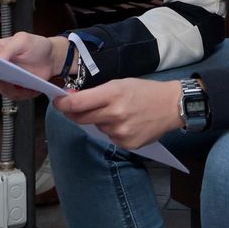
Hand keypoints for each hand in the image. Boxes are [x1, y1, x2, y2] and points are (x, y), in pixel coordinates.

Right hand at [0, 32, 64, 100]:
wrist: (51, 58)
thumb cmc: (36, 45)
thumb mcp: (22, 41)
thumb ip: (7, 48)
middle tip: (8, 77)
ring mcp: (5, 79)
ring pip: (1, 89)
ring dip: (13, 88)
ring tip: (26, 81)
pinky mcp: (14, 89)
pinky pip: (14, 96)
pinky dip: (24, 93)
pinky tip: (32, 86)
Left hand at [54, 78, 183, 150]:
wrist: (171, 106)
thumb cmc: (144, 91)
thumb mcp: (120, 84)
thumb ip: (97, 93)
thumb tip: (72, 100)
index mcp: (112, 94)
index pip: (77, 103)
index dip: (63, 104)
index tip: (57, 102)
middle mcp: (114, 114)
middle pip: (81, 118)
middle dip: (74, 113)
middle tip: (76, 108)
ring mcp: (120, 131)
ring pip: (96, 128)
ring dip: (100, 121)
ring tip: (119, 113)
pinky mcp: (127, 144)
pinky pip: (109, 137)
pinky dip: (113, 131)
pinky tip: (127, 124)